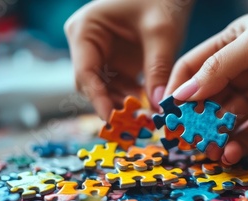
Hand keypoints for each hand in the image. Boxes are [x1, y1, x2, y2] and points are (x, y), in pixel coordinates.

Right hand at [65, 0, 192, 118]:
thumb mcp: (162, 33)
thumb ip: (158, 69)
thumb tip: (159, 107)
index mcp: (85, 30)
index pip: (85, 73)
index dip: (97, 99)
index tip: (113, 120)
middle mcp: (87, 43)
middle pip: (92, 85)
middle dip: (113, 104)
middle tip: (135, 123)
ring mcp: (101, 53)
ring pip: (106, 89)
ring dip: (125, 104)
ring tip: (147, 116)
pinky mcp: (117, 61)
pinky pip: (120, 86)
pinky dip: (134, 97)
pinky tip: (150, 105)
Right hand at [165, 13, 247, 163]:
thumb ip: (220, 66)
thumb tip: (183, 92)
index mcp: (232, 45)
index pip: (194, 68)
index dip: (178, 90)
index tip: (166, 115)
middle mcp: (242, 71)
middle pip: (207, 99)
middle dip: (195, 120)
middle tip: (184, 142)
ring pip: (227, 120)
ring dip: (215, 137)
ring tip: (209, 152)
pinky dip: (239, 145)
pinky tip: (231, 154)